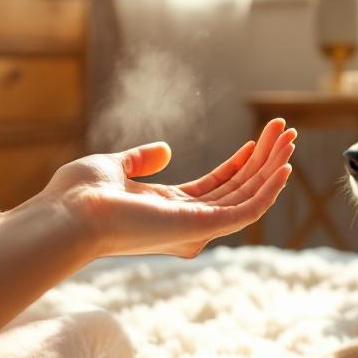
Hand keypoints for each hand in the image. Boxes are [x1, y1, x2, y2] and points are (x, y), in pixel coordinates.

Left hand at [27, 119, 296, 257]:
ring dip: (273, 167)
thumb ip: (141, 160)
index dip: (241, 164)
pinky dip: (267, 191)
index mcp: (169, 209)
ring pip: (248, 197)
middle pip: (239, 189)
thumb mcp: (115, 168)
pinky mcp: (200, 227)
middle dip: (265, 160)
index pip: (218, 187)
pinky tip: (283, 167)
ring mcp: (195, 226)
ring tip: (289, 137)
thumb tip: (165, 149)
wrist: (67, 213)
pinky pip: (246, 211)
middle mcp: (187, 221)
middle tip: (285, 130)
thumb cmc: (80, 195)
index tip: (258, 140)